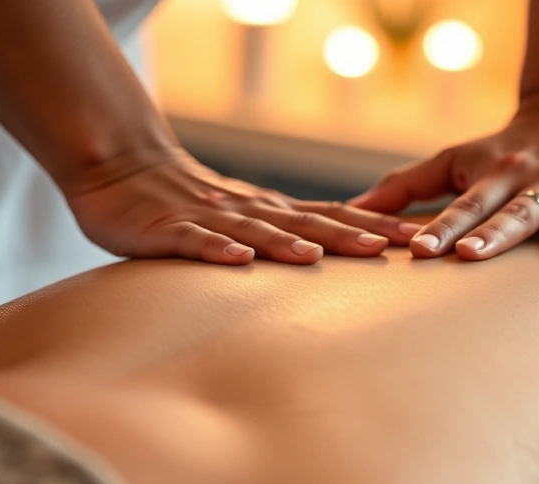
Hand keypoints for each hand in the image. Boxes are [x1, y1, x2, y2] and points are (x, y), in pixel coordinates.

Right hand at [63, 148, 422, 264]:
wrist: (120, 167)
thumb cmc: (187, 201)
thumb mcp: (244, 216)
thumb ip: (282, 234)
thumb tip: (332, 257)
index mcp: (270, 210)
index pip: (332, 216)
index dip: (375, 226)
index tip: (417, 237)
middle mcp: (250, 211)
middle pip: (307, 224)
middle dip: (351, 236)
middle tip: (394, 247)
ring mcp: (210, 219)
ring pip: (256, 231)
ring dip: (288, 243)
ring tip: (319, 256)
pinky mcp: (168, 231)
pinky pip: (195, 242)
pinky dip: (217, 250)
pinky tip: (239, 260)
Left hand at [349, 92, 538, 265]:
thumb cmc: (507, 147)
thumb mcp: (457, 159)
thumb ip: (408, 185)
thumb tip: (350, 209)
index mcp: (482, 170)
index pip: (454, 202)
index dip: (433, 225)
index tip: (410, 249)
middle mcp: (515, 176)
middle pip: (484, 206)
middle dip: (458, 229)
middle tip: (431, 252)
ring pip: (527, 212)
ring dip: (502, 233)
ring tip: (477, 254)